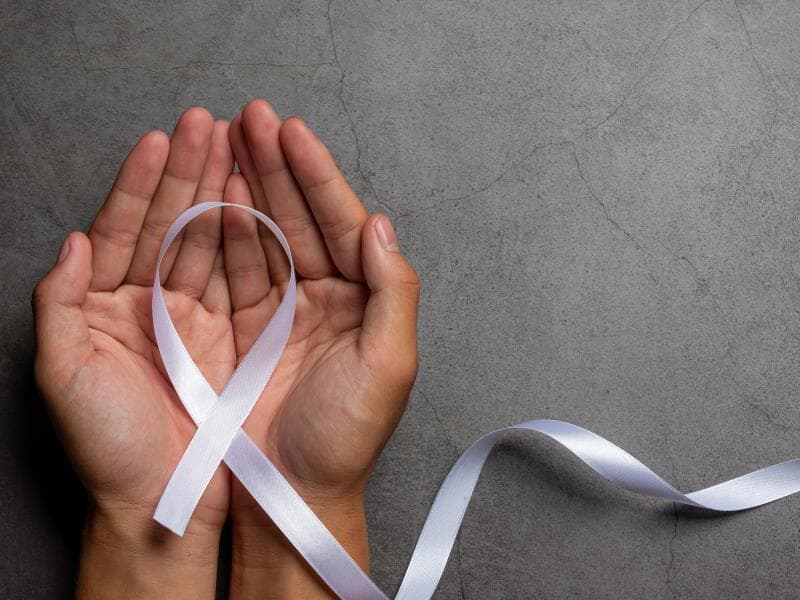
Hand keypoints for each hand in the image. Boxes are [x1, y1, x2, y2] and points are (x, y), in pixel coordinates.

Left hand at [32, 108, 235, 598]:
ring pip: (207, 242)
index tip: (162, 140)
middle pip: (169, 224)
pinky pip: (237, 277)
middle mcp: (148, 304)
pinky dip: (247, 239)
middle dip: (188, 172)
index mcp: (103, 307)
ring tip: (235, 146)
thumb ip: (57, 305)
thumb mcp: (64, 379)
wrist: (165, 499)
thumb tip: (72, 242)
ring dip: (220, 193)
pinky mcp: (230, 335)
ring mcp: (192, 316)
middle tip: (209, 124)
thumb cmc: (110, 449)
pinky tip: (254, 202)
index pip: (122, 230)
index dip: (141, 184)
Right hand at [223, 100, 419, 598]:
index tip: (292, 131)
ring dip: (247, 185)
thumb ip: (394, 292)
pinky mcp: (244, 326)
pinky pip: (233, 266)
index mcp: (363, 300)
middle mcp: (326, 296)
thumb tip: (381, 224)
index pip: (341, 223)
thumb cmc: (344, 437)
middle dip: (277, 166)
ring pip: (263, 232)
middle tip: (251, 117)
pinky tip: (213, 192)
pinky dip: (222, 227)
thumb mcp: (389, 366)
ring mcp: (282, 308)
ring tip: (227, 139)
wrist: (292, 493)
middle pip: (299, 217)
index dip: (317, 176)